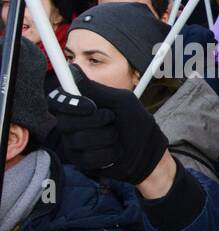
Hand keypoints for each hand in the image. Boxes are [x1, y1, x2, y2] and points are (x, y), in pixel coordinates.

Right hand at [47, 69, 170, 185]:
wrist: (148, 150)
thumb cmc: (136, 123)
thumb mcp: (121, 101)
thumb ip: (96, 89)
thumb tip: (74, 70)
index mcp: (78, 106)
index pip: (57, 101)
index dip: (71, 104)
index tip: (91, 106)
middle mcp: (71, 123)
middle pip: (65, 122)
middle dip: (96, 122)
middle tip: (112, 120)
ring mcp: (74, 143)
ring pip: (78, 140)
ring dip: (106, 138)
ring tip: (117, 136)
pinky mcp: (81, 161)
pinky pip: (88, 157)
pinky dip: (109, 153)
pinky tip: (116, 151)